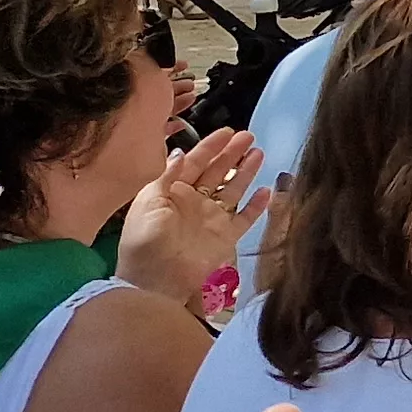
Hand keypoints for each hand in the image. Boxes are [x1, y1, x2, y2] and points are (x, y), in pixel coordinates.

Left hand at [120, 129, 266, 303]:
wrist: (154, 280)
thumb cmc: (145, 240)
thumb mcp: (148, 203)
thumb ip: (167, 176)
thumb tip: (182, 152)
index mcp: (172, 192)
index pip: (194, 163)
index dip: (211, 146)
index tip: (227, 131)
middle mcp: (194, 202)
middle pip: (217, 172)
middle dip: (232, 153)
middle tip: (249, 136)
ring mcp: (211, 219)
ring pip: (233, 190)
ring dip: (246, 172)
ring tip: (259, 153)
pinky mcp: (226, 237)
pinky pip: (245, 217)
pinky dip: (257, 206)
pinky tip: (267, 191)